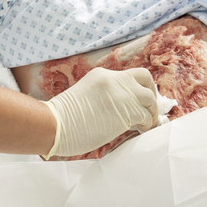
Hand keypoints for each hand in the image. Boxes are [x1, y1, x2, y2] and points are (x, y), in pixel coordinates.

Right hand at [42, 67, 158, 158]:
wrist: (55, 124)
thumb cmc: (64, 118)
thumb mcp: (87, 95)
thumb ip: (105, 96)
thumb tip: (121, 108)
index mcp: (103, 75)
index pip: (129, 75)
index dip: (138, 88)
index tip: (139, 100)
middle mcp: (114, 79)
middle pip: (145, 78)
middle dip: (151, 93)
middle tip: (149, 110)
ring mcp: (122, 94)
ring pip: (150, 98)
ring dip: (151, 112)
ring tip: (145, 124)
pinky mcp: (127, 111)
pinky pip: (147, 116)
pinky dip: (147, 124)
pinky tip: (139, 130)